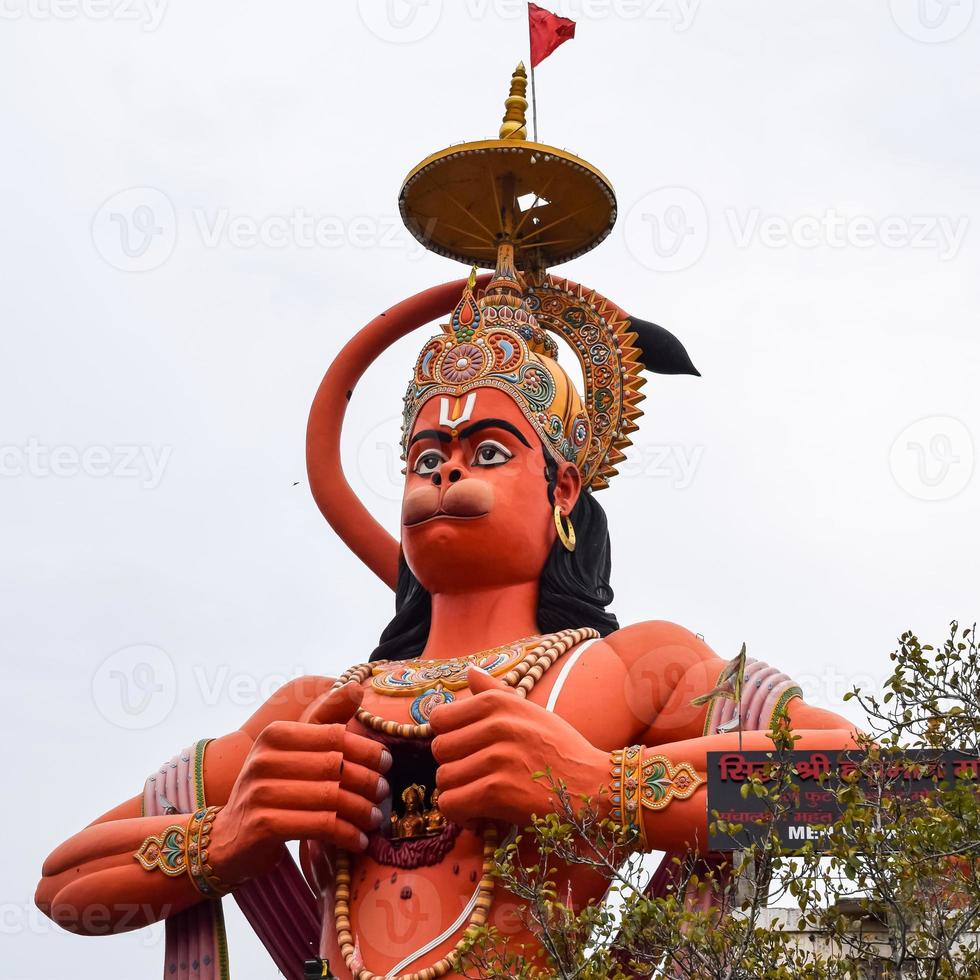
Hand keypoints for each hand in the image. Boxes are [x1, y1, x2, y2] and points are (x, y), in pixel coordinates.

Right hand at [209, 682, 390, 885]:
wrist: (226, 839)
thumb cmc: (270, 790)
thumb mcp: (292, 751)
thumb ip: (325, 720)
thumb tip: (358, 687)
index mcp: (275, 734)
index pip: (334, 736)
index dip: (366, 749)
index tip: (387, 764)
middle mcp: (264, 759)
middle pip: (335, 767)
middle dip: (367, 782)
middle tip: (384, 794)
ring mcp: (260, 792)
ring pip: (331, 798)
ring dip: (361, 810)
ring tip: (375, 819)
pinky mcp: (263, 825)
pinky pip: (320, 826)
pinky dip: (346, 834)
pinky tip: (358, 840)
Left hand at [430, 668, 608, 828]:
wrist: (594, 786)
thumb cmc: (561, 749)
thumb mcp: (531, 711)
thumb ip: (496, 692)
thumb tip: (469, 671)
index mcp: (499, 702)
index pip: (440, 718)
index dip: (448, 739)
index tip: (465, 753)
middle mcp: (496, 724)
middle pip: (439, 750)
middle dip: (453, 768)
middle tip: (474, 779)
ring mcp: (496, 757)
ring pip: (443, 779)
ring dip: (458, 794)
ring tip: (479, 798)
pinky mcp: (498, 791)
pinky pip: (451, 803)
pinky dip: (460, 815)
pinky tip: (479, 816)